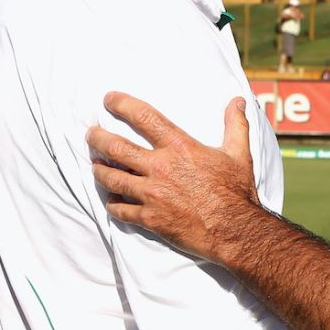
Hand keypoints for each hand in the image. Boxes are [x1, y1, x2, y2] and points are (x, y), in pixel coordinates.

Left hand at [86, 93, 257, 261]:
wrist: (234, 230)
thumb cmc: (236, 191)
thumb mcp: (239, 153)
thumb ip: (235, 125)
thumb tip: (238, 100)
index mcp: (179, 147)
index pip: (143, 118)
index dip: (122, 104)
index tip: (109, 99)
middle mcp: (160, 168)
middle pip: (115, 147)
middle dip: (97, 138)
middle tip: (90, 134)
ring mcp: (152, 194)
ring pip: (111, 178)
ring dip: (99, 170)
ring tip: (95, 165)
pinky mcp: (150, 218)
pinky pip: (120, 210)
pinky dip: (112, 203)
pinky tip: (111, 200)